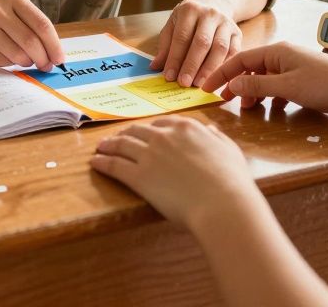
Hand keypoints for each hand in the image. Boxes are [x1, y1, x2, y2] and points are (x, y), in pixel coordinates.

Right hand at [0, 0, 63, 70]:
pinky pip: (0, 60)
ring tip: (26, 61)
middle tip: (46, 66)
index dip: (54, 45)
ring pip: (16, 53)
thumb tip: (52, 51)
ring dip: (26, 62)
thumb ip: (29, 22)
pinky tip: (8, 58)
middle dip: (42, 58)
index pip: (42, 24)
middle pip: (31, 41)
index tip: (59, 59)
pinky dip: (9, 63)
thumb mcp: (8, 5)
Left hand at [91, 116, 261, 230]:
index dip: (148, 128)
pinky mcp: (138, 176)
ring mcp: (149, 154)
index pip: (161, 122)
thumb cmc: (232, 181)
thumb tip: (211, 131)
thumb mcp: (229, 151)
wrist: (222, 204)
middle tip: (115, 140)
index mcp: (186, 128)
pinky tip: (96, 163)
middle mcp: (164, 136)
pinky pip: (114, 165)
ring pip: (122, 144)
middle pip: (137, 131)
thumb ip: (217, 139)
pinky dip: (102, 162)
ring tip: (100, 149)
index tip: (141, 132)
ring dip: (108, 145)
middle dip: (124, 134)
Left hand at [150, 0, 241, 87]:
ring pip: (220, 48)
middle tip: (184, 83)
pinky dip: (224, 67)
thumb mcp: (173, 25)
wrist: (214, 3)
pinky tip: (215, 79)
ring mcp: (226, 23)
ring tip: (199, 85)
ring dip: (209, 69)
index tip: (169, 76)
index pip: (181, 37)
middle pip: (202, 42)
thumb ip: (165, 46)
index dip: (175, 58)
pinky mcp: (237, 33)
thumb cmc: (189, 19)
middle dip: (192, 65)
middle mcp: (210, 14)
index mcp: (190, 10)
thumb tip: (155, 67)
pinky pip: (233, 52)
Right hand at [199, 41, 327, 112]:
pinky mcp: (303, 80)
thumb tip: (232, 86)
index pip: (240, 60)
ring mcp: (293, 68)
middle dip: (236, 85)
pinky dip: (271, 97)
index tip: (206, 88)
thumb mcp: (286, 87)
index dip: (221, 73)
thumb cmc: (324, 84)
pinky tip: (273, 108)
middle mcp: (282, 57)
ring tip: (249, 109)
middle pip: (250, 69)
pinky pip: (278, 87)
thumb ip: (257, 86)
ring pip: (264, 79)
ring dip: (254, 93)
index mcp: (275, 52)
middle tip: (224, 101)